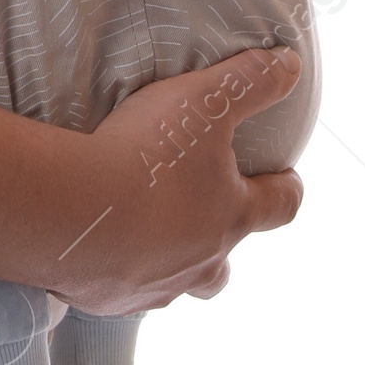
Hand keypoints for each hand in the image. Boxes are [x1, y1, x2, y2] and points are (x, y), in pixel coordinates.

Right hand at [50, 45, 303, 316]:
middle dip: (220, 243)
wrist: (73, 212)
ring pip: (175, 284)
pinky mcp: (109, 299)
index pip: (280, 206)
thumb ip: (249, 81)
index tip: (287, 178)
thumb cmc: (146, 156)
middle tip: (202, 217)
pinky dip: (113, 272)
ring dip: (167, 262)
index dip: (287, 189)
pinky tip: (92, 246)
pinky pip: (120, 290)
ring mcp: (156, 286)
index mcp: (230, 215)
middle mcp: (201, 261)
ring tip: (140, 234)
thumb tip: (291, 65)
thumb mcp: (204, 102)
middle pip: (224, 267)